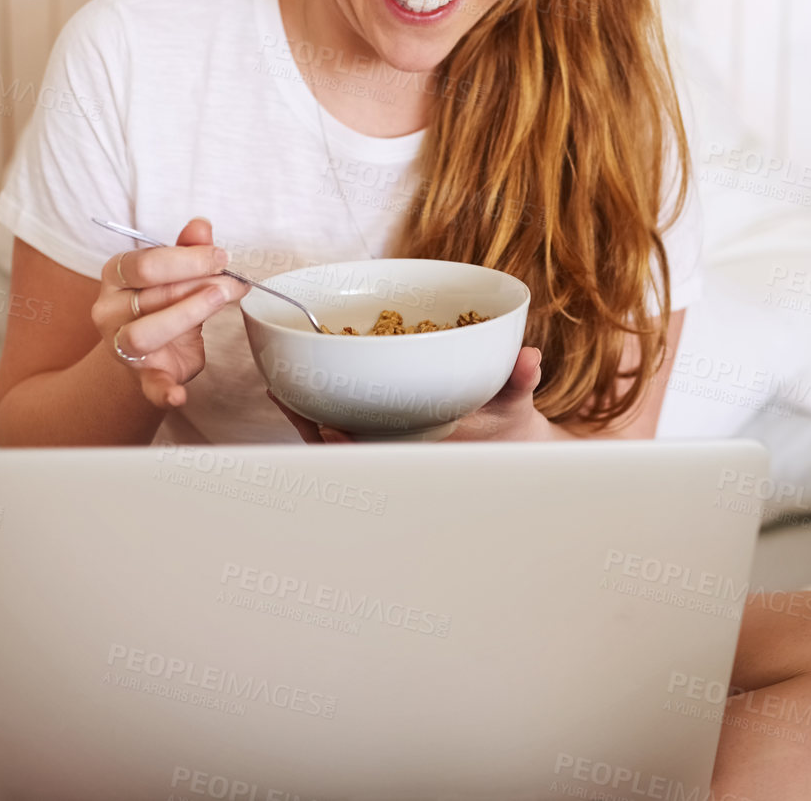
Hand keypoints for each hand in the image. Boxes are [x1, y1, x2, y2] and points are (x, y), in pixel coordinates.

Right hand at [91, 216, 248, 409]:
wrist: (148, 351)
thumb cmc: (162, 302)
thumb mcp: (173, 273)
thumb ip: (187, 250)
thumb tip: (201, 226)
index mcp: (116, 276)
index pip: (145, 263)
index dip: (187, 258)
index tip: (221, 257)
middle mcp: (110, 310)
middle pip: (151, 294)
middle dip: (197, 284)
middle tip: (232, 281)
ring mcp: (121, 346)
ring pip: (143, 334)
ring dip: (186, 315)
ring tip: (219, 302)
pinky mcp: (141, 377)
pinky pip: (149, 386)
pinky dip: (163, 392)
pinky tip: (179, 395)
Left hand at [268, 346, 561, 442]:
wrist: (511, 445)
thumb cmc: (509, 430)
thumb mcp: (517, 406)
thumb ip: (520, 382)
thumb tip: (530, 358)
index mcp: (422, 450)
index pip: (376, 452)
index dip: (348, 444)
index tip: (327, 428)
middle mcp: (398, 448)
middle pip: (341, 446)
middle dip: (312, 425)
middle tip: (283, 396)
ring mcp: (387, 441)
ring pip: (335, 436)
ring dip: (308, 415)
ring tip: (279, 387)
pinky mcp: (383, 428)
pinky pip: (344, 420)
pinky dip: (319, 407)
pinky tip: (297, 387)